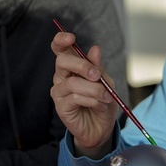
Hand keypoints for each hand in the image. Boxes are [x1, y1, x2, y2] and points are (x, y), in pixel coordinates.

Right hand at [50, 31, 117, 157]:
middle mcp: (62, 77)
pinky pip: (75, 98)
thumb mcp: (106, 82)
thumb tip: (94, 49)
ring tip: (106, 97)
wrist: (102, 127)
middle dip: (82, 65)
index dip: (61, 40)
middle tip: (98, 76)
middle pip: (62, 61)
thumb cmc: (103, 102)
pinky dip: (92, 101)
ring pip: (72, 83)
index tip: (71, 38)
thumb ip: (98, 67)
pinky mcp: (61, 107)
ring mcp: (59, 92)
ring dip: (94, 90)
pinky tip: (100, 106)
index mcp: (72, 67)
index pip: (60, 49)